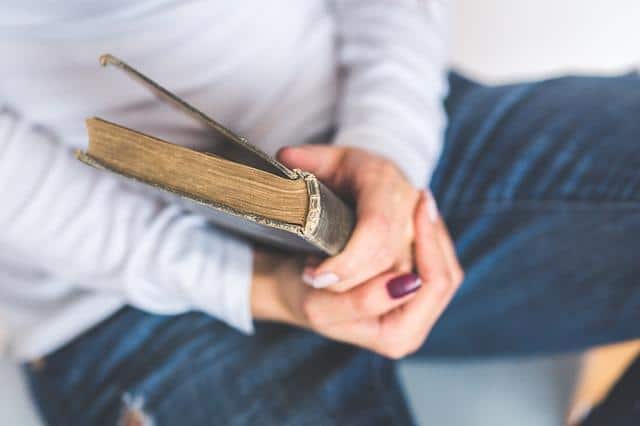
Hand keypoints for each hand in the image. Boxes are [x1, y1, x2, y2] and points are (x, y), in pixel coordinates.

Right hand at [251, 191, 463, 358]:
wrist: (296, 288)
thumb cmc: (304, 296)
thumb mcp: (320, 306)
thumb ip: (361, 302)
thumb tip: (406, 283)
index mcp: (397, 337)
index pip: (433, 287)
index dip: (429, 245)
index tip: (415, 206)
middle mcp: (413, 328)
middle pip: (445, 276)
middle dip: (433, 236)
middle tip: (421, 199)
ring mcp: (415, 309)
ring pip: (444, 264)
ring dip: (433, 233)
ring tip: (421, 202)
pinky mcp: (412, 288)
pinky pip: (435, 259)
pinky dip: (428, 235)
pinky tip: (417, 213)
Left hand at [277, 145, 418, 291]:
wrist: (379, 182)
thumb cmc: (347, 173)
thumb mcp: (324, 162)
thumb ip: (305, 160)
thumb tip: (285, 157)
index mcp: (383, 180)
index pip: (375, 229)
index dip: (348, 261)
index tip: (316, 276)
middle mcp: (411, 207)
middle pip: (387, 262)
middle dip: (347, 282)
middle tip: (312, 278)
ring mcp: (423, 233)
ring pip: (403, 282)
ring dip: (362, 291)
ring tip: (328, 279)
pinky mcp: (432, 253)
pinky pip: (419, 290)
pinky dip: (379, 297)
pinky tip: (350, 288)